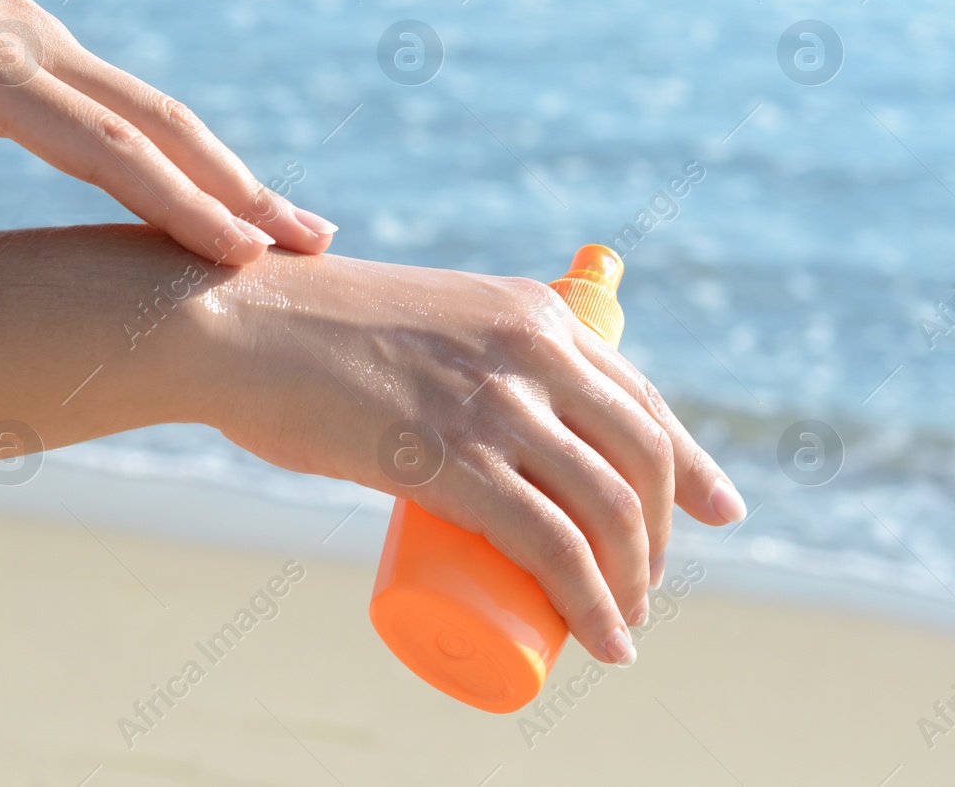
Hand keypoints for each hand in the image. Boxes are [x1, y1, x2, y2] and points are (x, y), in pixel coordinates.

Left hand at [0, 0, 335, 261]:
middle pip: (159, 122)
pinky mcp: (43, 50)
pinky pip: (132, 104)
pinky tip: (212, 185)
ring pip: (158, 110)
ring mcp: (47, 45)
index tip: (237, 254)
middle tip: (313, 249)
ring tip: (295, 229)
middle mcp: (36, 49)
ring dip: (230, 170)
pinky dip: (186, 150)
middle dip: (238, 187)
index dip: (170, 201)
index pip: (98, 143)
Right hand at [206, 252, 745, 664]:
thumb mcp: (419, 322)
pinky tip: (606, 643)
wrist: (232, 321)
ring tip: (618, 626)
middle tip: (643, 587)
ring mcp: (495, 402)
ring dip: (631, 584)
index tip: (721, 511)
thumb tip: (472, 423)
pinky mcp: (453, 457)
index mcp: (531, 312)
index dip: (693, 465)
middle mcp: (532, 349)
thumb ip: (457, 358)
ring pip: (609, 508)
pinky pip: (555, 547)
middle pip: (642, 458)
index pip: (643, 398)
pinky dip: (593, 604)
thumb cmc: (305, 330)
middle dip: (661, 537)